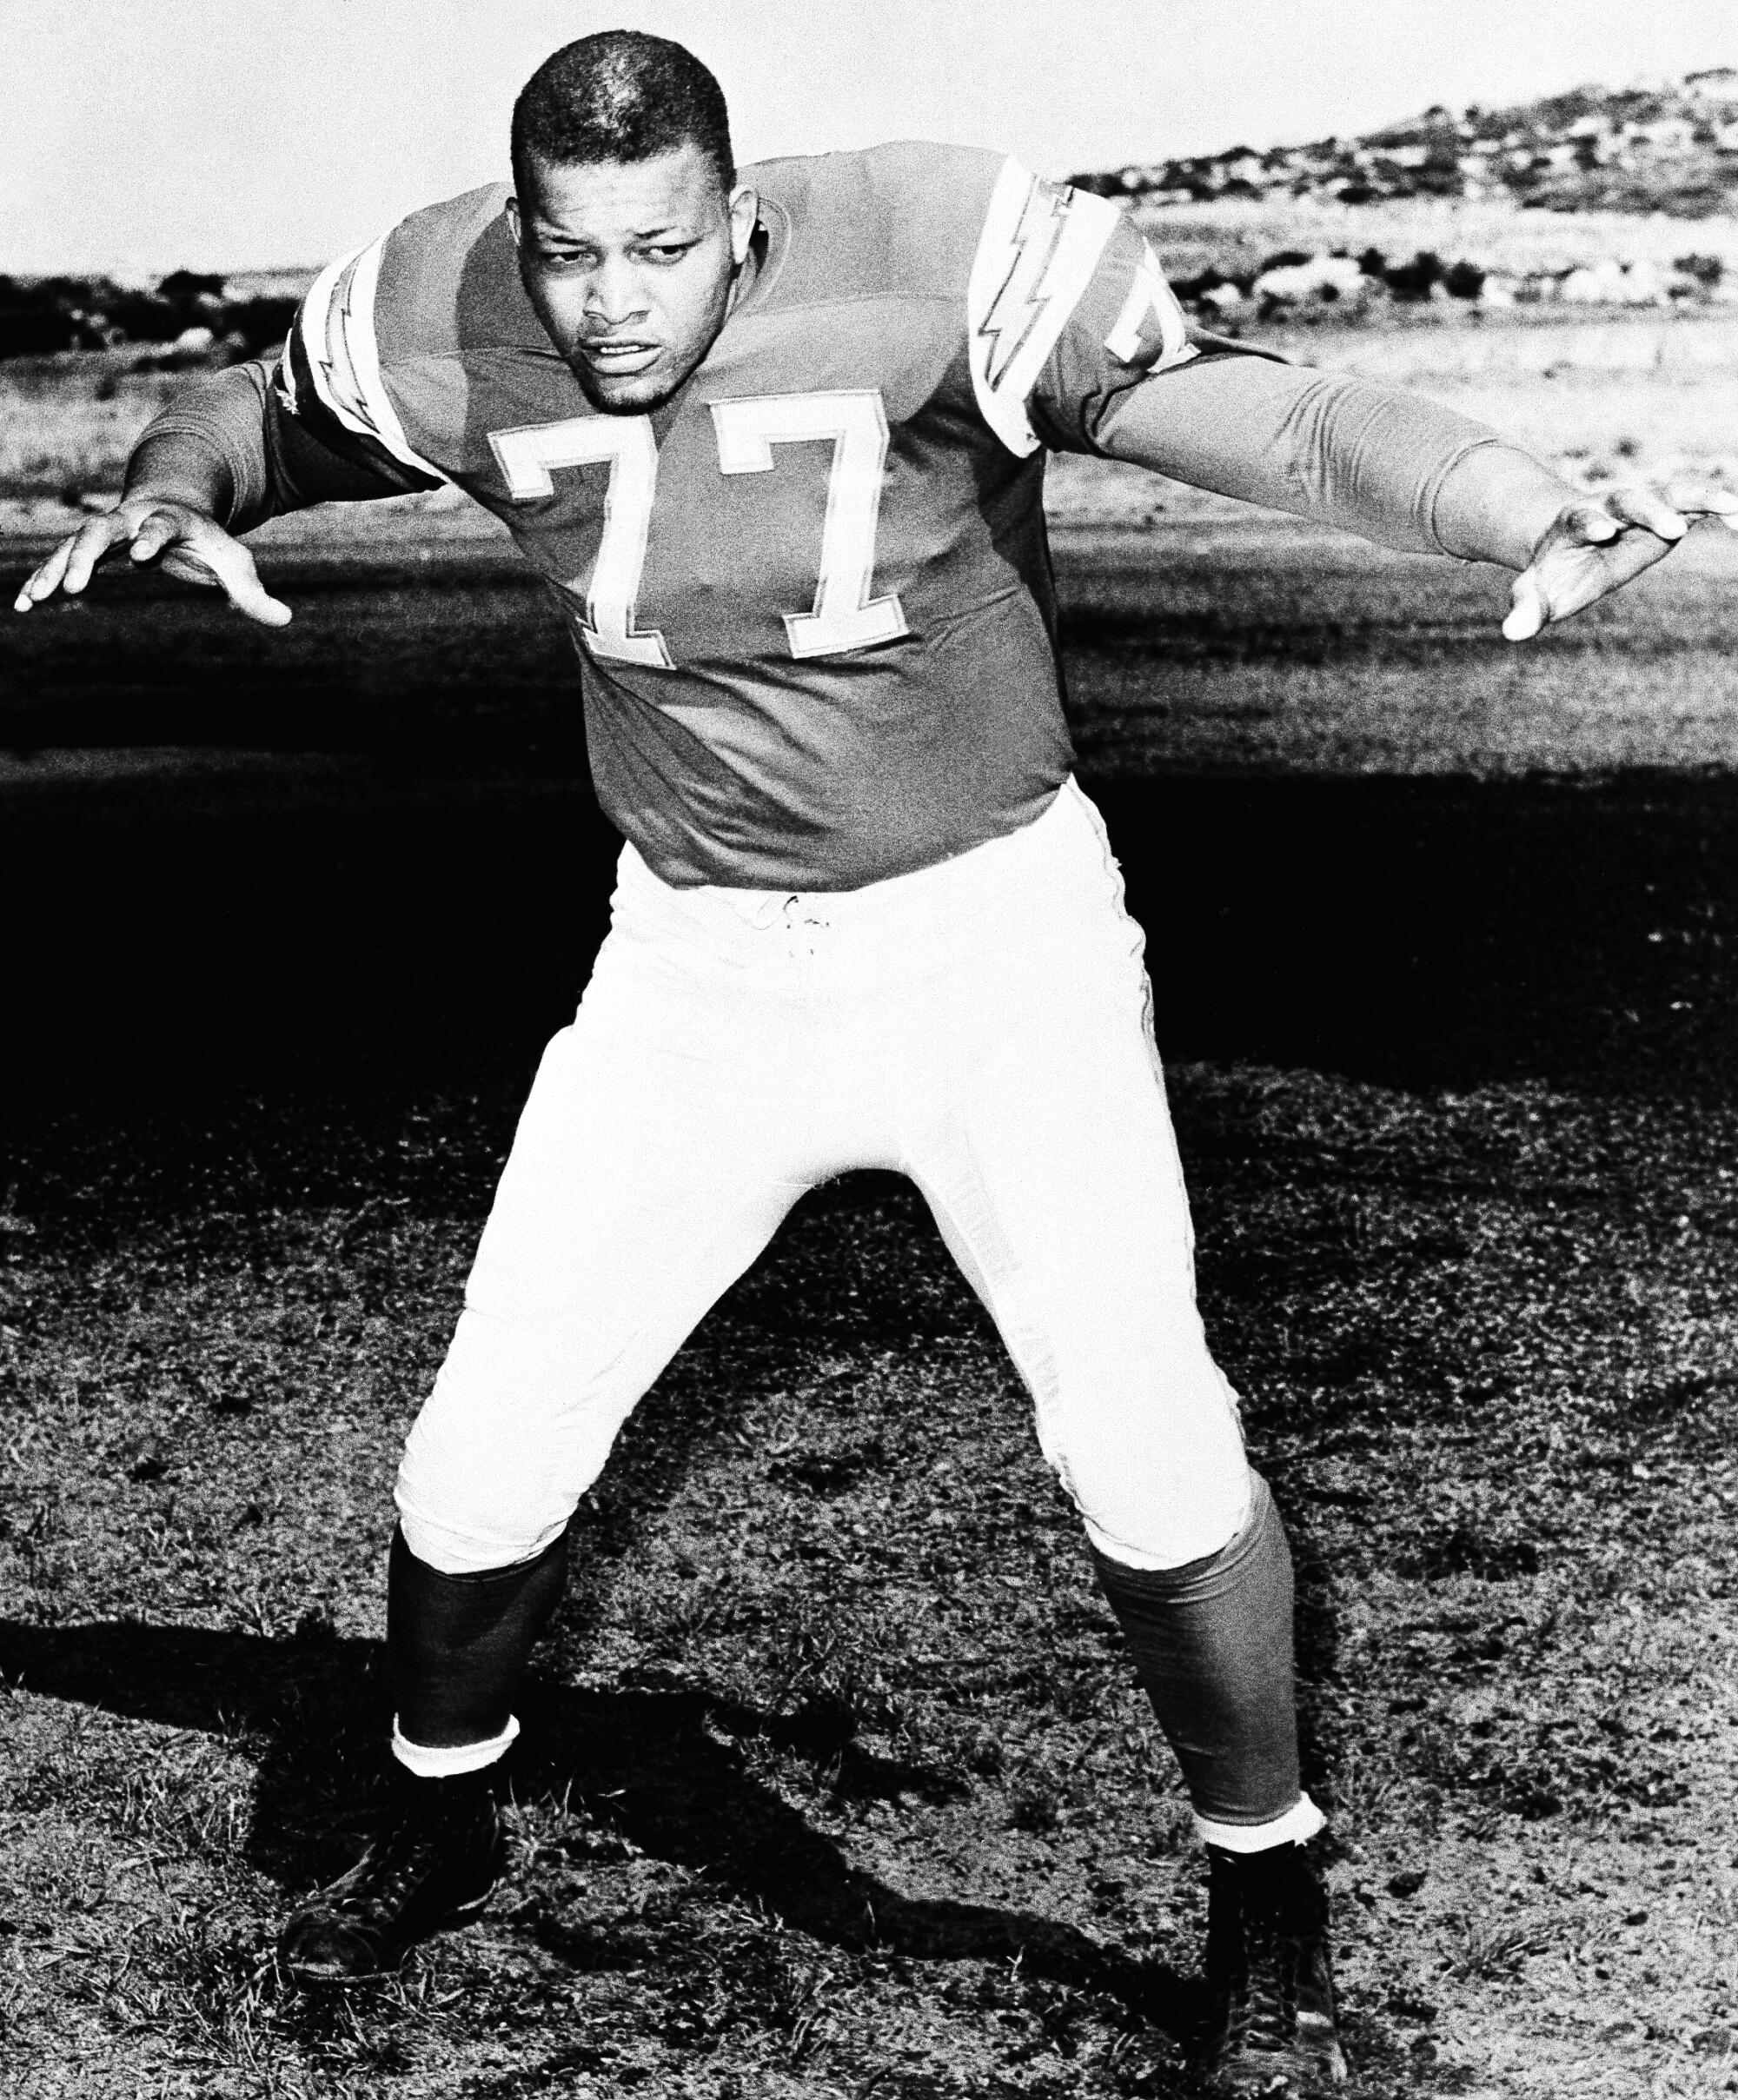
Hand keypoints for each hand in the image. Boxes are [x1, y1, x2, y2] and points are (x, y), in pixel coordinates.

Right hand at [12, 496, 290, 626]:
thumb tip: (286, 620)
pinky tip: (23, 604)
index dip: (151, 536)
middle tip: (74, 585)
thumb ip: (253, 592)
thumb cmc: (207, 539)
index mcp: (169, 519)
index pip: (160, 525)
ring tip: (37, 598)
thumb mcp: (233, 562)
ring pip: (73, 545)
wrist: (174, 504)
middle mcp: (131, 520)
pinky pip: (59, 562)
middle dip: (87, 554)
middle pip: (102, 529)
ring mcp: (105, 531)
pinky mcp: (89, 548)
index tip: (140, 555)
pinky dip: (41, 580)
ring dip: (54, 570)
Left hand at [1503, 484, 1737, 641]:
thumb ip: (1526, 610)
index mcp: (1574, 523)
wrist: (1569, 542)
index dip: (1591, 523)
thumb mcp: (1537, 593)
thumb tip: (1512, 634)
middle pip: (1630, 499)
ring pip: (1668, 494)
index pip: (1581, 518)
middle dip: (1650, 511)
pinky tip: (1736, 514)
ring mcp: (1640, 507)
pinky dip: (1715, 505)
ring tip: (1728, 506)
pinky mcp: (1666, 513)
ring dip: (1695, 498)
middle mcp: (1609, 506)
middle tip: (1674, 529)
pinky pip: (1694, 504)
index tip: (1602, 533)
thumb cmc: (1552, 573)